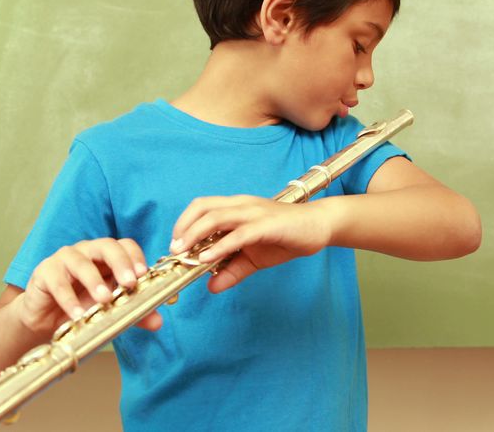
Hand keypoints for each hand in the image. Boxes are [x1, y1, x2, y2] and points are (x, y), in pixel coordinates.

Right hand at [18, 238, 162, 334]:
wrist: (46, 321)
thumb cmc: (81, 306)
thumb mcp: (110, 311)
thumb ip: (134, 313)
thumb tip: (157, 321)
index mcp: (107, 257)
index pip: (125, 245)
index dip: (136, 257)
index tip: (144, 275)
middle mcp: (87, 252)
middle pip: (106, 246)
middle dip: (120, 263)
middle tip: (129, 283)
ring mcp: (65, 259)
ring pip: (81, 261)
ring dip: (94, 281)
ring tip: (104, 300)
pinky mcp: (45, 272)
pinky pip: (57, 281)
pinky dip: (68, 299)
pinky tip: (77, 314)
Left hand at [169, 195, 330, 292]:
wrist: (319, 226)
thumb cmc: (285, 237)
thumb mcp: (253, 258)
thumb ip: (231, 271)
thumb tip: (211, 286)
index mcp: (235, 208)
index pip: (201, 207)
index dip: (183, 223)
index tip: (174, 245)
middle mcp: (241, 205)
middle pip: (202, 208)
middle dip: (183, 228)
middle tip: (174, 250)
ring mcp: (254, 213)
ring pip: (216, 217)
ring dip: (195, 234)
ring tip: (184, 253)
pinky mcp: (267, 225)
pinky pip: (238, 234)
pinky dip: (220, 246)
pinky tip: (208, 259)